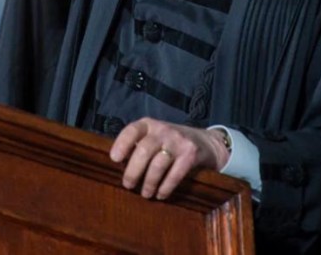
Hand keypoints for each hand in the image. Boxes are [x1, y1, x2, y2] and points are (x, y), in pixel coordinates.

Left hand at [109, 118, 229, 199]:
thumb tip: (117, 167)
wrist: (205, 142)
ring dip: (149, 182)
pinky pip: (175, 174)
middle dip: (133, 171)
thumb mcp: (154, 137)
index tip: (115, 159)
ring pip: (158, 164)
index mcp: (149, 125)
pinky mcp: (191, 154)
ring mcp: (178, 141)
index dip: (122, 144)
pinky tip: (161, 194)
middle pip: (144, 150)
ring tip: (146, 194)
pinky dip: (165, 187)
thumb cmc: (170, 143)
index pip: (132, 130)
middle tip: (128, 185)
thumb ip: (138, 146)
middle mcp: (163, 130)